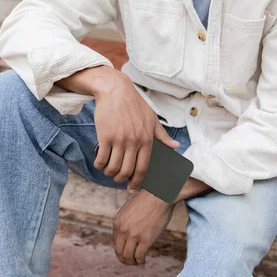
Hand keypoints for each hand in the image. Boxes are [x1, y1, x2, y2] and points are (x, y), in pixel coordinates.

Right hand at [93, 67, 179, 190]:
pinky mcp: (105, 136)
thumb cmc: (134, 104)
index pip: (143, 168)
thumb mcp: (152, 118)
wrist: (115, 90)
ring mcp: (119, 140)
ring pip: (113, 168)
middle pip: (127, 171)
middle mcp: (134, 141)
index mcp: (147, 139)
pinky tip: (100, 163)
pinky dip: (100, 165)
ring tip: (108, 170)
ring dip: (109, 173)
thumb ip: (162, 135)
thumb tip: (176, 147)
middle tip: (118, 179)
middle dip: (121, 179)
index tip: (132, 187)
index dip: (137, 181)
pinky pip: (102, 159)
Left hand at [113, 189, 174, 264]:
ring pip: (128, 257)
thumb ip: (125, 222)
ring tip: (137, 262)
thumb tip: (126, 236)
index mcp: (117, 222)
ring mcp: (134, 235)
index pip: (115, 242)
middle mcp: (123, 230)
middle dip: (124, 259)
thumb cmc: (147, 200)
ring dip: (132, 262)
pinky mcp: (146, 239)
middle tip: (130, 261)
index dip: (121, 250)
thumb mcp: (129, 209)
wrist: (159, 195)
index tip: (127, 252)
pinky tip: (144, 260)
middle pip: (119, 252)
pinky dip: (140, 261)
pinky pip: (139, 256)